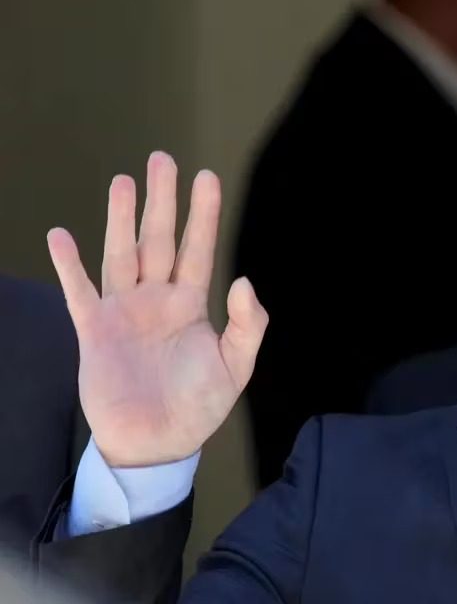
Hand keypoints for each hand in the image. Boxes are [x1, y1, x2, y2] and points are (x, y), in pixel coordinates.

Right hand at [47, 152, 268, 466]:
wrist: (157, 444)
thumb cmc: (199, 406)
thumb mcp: (235, 367)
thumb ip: (247, 326)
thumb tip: (243, 280)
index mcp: (192, 305)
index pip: (200, 249)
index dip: (203, 214)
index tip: (207, 178)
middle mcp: (157, 300)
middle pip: (159, 239)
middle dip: (161, 200)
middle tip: (161, 159)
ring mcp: (125, 312)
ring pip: (122, 254)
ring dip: (120, 219)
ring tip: (122, 181)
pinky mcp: (95, 332)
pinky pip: (79, 292)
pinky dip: (69, 266)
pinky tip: (61, 235)